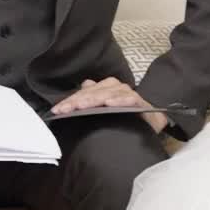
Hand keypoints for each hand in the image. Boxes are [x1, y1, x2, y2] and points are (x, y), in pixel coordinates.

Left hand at [51, 77, 167, 134]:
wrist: (151, 121)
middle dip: (78, 101)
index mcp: (104, 89)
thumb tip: (76, 95)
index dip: (70, 101)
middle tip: (66, 109)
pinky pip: (130, 98)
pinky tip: (110, 103)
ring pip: (109, 93)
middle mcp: (115, 88)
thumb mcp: (104, 112)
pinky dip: (120, 100)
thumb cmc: (125, 117)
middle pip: (94, 92)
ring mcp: (127, 94)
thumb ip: (90, 103)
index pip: (84, 93)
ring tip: (83, 106)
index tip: (57, 110)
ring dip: (95, 99)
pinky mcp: (140, 102)